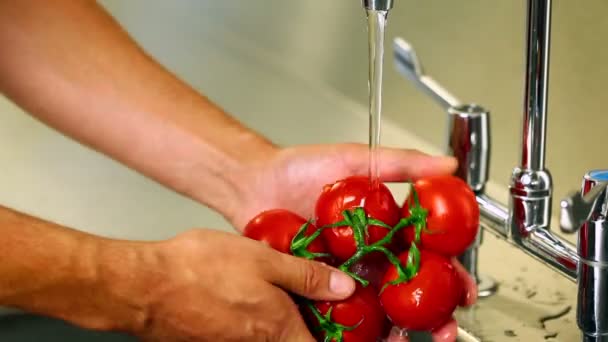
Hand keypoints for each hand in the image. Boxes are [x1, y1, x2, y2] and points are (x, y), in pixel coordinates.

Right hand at [127, 229, 354, 341]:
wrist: (144, 287)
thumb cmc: (200, 270)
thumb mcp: (264, 260)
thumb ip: (307, 276)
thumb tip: (344, 288)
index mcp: (279, 331)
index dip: (341, 337)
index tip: (349, 322)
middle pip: (300, 341)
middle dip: (315, 324)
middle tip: (324, 300)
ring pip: (275, 337)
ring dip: (288, 320)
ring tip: (292, 292)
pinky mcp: (217, 341)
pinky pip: (252, 334)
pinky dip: (263, 318)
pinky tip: (256, 293)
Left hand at [225, 143, 475, 340]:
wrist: (256, 183)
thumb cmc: (302, 168)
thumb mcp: (355, 160)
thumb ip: (400, 164)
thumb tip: (446, 164)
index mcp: (385, 229)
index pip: (427, 255)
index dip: (450, 274)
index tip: (464, 289)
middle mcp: (368, 255)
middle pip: (409, 290)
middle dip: (432, 314)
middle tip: (443, 328)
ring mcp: (343, 273)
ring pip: (378, 307)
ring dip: (398, 327)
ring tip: (407, 338)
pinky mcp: (317, 285)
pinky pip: (339, 310)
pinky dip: (356, 327)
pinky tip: (368, 335)